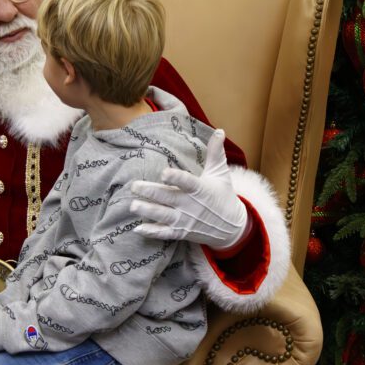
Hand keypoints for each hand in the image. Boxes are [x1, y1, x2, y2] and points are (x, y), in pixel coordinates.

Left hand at [129, 129, 247, 249]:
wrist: (232, 227)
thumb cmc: (223, 195)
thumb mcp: (221, 173)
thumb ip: (216, 152)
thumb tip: (219, 131)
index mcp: (200, 189)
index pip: (187, 182)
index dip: (176, 178)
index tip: (164, 173)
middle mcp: (191, 205)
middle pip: (168, 198)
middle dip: (151, 192)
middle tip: (134, 186)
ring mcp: (185, 220)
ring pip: (163, 215)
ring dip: (148, 211)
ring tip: (132, 205)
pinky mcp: (181, 232)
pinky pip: (165, 233)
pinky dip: (152, 232)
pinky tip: (138, 229)